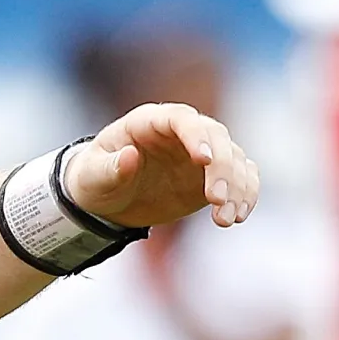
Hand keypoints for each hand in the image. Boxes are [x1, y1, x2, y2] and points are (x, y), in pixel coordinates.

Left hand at [62, 103, 258, 228]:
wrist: (108, 199)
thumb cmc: (94, 179)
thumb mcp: (92, 176)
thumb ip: (109, 167)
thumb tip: (129, 156)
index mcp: (149, 122)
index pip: (181, 119)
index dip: (196, 136)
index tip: (203, 160)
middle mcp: (182, 132)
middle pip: (216, 137)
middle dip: (222, 167)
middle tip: (215, 199)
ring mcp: (202, 153)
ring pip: (234, 159)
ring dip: (237, 188)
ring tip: (225, 219)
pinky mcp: (214, 175)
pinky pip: (242, 178)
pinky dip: (246, 194)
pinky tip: (238, 215)